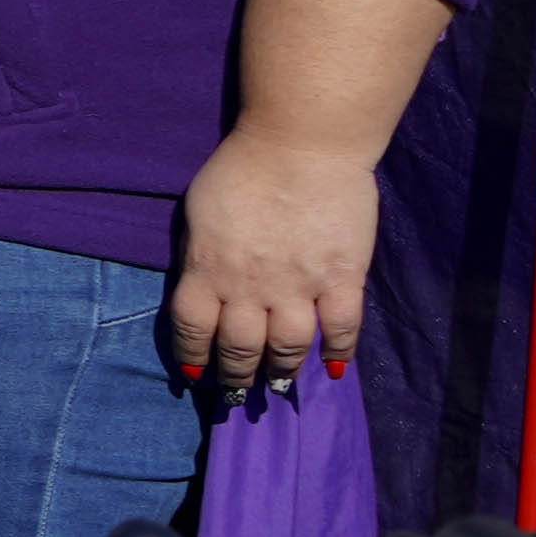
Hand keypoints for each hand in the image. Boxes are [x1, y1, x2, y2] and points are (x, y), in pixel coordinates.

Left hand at [168, 127, 374, 401]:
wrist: (302, 142)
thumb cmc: (242, 168)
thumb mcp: (199, 212)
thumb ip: (200, 255)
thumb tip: (203, 288)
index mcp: (207, 269)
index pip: (193, 330)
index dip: (194, 358)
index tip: (196, 376)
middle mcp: (250, 287)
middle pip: (240, 348)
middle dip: (235, 376)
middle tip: (237, 394)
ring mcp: (299, 286)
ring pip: (288, 348)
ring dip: (282, 371)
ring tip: (278, 384)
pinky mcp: (342, 278)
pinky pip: (342, 329)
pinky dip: (338, 353)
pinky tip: (333, 367)